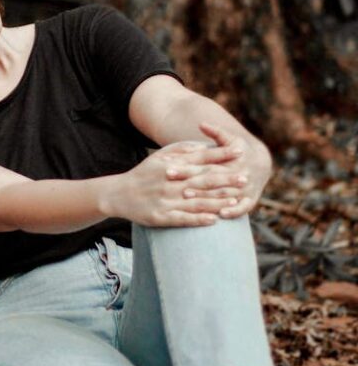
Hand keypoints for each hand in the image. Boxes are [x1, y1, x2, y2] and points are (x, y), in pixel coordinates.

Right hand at [115, 144, 249, 227]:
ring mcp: (166, 200)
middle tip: (245, 178)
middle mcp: (170, 182)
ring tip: (236, 200)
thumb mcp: (160, 157)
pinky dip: (198, 220)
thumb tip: (203, 145)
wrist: (119, 194)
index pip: (200, 158)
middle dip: (225, 179)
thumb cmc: (144, 174)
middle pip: (203, 180)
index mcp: (172, 165)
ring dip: (217, 201)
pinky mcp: (161, 217)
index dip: (221, 155)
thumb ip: (182, 150)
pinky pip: (183, 219)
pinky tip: (213, 220)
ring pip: (196, 201)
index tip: (239, 151)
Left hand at [180, 124, 271, 218]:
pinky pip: (243, 207)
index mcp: (232, 159)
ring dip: (207, 197)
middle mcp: (240, 173)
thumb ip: (217, 132)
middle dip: (193, 182)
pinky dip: (234, 211)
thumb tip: (201, 124)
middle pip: (212, 179)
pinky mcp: (252, 200)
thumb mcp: (230, 139)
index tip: (169, 168)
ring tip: (188, 198)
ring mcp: (246, 188)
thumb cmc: (240, 150)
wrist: (261, 165)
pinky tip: (221, 215)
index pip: (205, 163)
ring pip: (225, 194)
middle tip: (175, 185)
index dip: (186, 166)